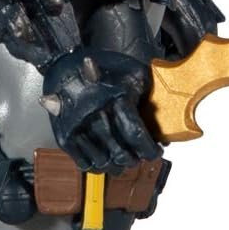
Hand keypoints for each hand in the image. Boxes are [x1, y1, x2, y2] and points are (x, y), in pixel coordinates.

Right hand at [41, 47, 160, 174]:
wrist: (62, 62)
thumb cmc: (100, 65)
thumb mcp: (133, 71)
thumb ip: (150, 94)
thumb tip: (165, 119)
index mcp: (114, 98)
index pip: (136, 135)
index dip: (149, 149)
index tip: (155, 152)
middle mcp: (95, 115)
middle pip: (121, 153)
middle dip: (135, 159)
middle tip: (140, 156)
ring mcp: (78, 128)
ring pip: (104, 162)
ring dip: (118, 166)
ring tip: (124, 159)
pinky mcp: (65, 137)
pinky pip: (84, 163)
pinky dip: (98, 167)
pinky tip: (106, 161)